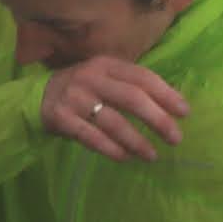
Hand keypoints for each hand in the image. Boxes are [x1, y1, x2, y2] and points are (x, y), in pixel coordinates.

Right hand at [40, 54, 187, 162]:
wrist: (37, 97)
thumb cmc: (84, 90)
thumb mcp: (105, 78)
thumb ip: (132, 86)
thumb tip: (173, 106)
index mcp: (106, 64)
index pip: (142, 77)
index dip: (166, 94)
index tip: (185, 113)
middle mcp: (90, 77)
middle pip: (131, 98)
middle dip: (158, 120)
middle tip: (175, 138)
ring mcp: (73, 97)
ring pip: (113, 121)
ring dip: (137, 141)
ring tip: (152, 155)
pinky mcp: (60, 117)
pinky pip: (90, 136)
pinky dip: (110, 148)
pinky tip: (125, 157)